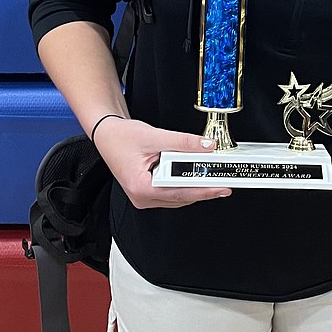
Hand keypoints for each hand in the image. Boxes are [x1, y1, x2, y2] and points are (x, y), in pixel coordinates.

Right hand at [93, 117, 231, 208]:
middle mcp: (142, 197)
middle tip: (225, 184)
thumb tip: (206, 146)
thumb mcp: (155, 136)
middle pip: (181, 197)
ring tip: (214, 179)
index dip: (203, 190)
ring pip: (178, 197)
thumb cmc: (121, 137)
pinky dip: (185, 185)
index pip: (179, 192)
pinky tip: (196, 177)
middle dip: (204, 190)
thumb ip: (183, 142)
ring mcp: (144, 197)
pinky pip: (172, 193)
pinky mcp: (147, 192)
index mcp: (141, 187)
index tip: (221, 187)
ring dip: (195, 187)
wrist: (106, 134)